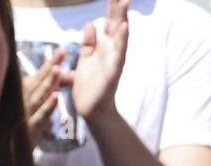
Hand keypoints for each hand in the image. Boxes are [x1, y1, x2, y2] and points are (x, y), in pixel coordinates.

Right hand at [21, 46, 65, 147]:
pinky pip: (40, 115)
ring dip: (48, 82)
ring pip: (38, 95)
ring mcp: (25, 113)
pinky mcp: (29, 128)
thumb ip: (45, 101)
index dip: (50, 63)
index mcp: (24, 94)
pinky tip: (56, 96)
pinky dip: (48, 106)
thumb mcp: (35, 113)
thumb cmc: (22, 132)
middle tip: (63, 52)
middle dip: (51, 66)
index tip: (62, 51)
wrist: (8, 156)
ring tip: (58, 70)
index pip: (39, 76)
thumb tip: (59, 89)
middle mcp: (23, 100)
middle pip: (38, 81)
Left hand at [67, 0, 128, 120]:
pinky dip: (121, 42)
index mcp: (104, 48)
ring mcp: (113, 61)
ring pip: (120, 37)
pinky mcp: (112, 73)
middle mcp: (111, 52)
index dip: (111, 8)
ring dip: (122, 20)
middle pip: (115, 25)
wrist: (91, 110)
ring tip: (125, 2)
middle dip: (118, 8)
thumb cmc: (89, 87)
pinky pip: (118, 55)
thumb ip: (89, 43)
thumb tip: (91, 24)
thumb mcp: (85, 59)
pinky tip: (123, 29)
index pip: (109, 23)